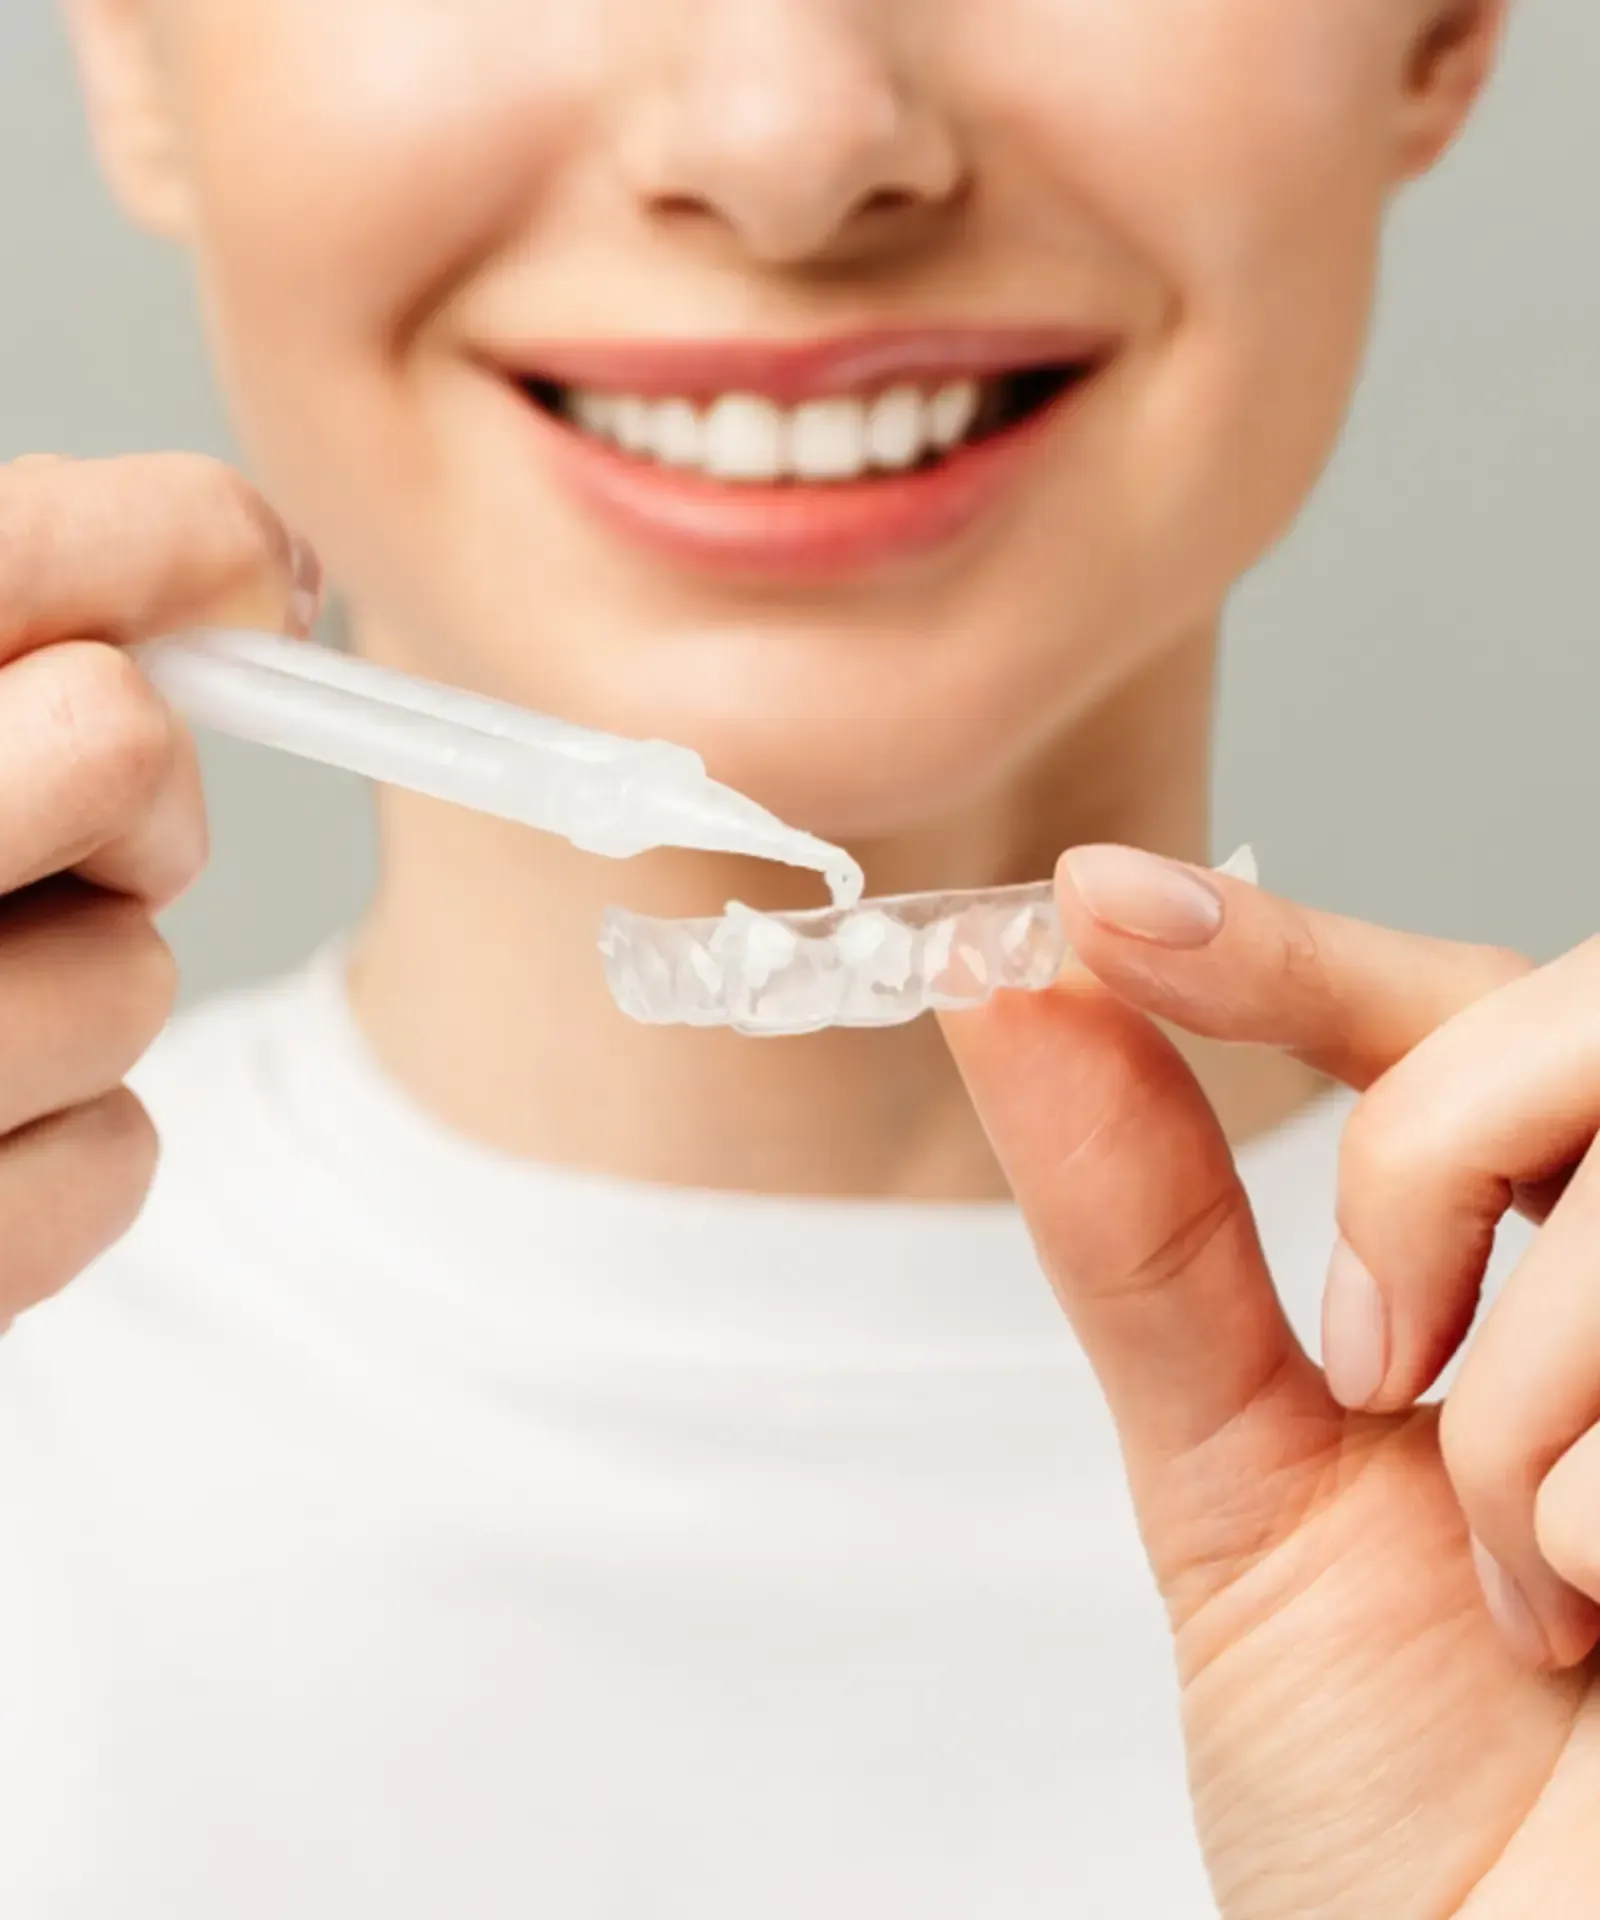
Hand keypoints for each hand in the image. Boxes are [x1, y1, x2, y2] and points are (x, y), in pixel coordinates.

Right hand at [0, 453, 315, 1330]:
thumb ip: (29, 585)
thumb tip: (263, 559)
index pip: (16, 560)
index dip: (172, 541)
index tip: (257, 574)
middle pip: (114, 747)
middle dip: (126, 775)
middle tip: (79, 809)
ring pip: (132, 977)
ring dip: (82, 980)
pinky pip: (116, 1156)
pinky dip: (70, 1142)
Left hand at [941, 846, 1599, 1919]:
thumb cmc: (1394, 1800)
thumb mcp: (1241, 1487)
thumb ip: (1146, 1235)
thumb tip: (1005, 996)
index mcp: (1530, 1269)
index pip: (1446, 1012)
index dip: (1280, 942)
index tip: (1096, 906)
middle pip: (1578, 1016)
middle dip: (1430, 1148)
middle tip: (1370, 1360)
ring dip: (1525, 1402)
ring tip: (1527, 1588)